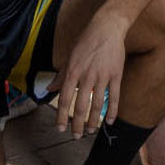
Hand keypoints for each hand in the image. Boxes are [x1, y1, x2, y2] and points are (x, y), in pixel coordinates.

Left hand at [52, 15, 126, 136]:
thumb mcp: (69, 57)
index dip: (62, 116)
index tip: (60, 128)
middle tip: (75, 136)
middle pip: (80, 106)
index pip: (65, 99)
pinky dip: (112, 111)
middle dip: (76, 124)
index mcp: (72, 72)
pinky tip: (108, 121)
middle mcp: (86, 76)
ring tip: (89, 131)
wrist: (107, 28)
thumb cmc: (86, 42)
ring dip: (92, 121)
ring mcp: (102, 76)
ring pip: (97, 105)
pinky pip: (114, 97)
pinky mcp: (116, 75)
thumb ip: (60, 76)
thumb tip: (49, 89)